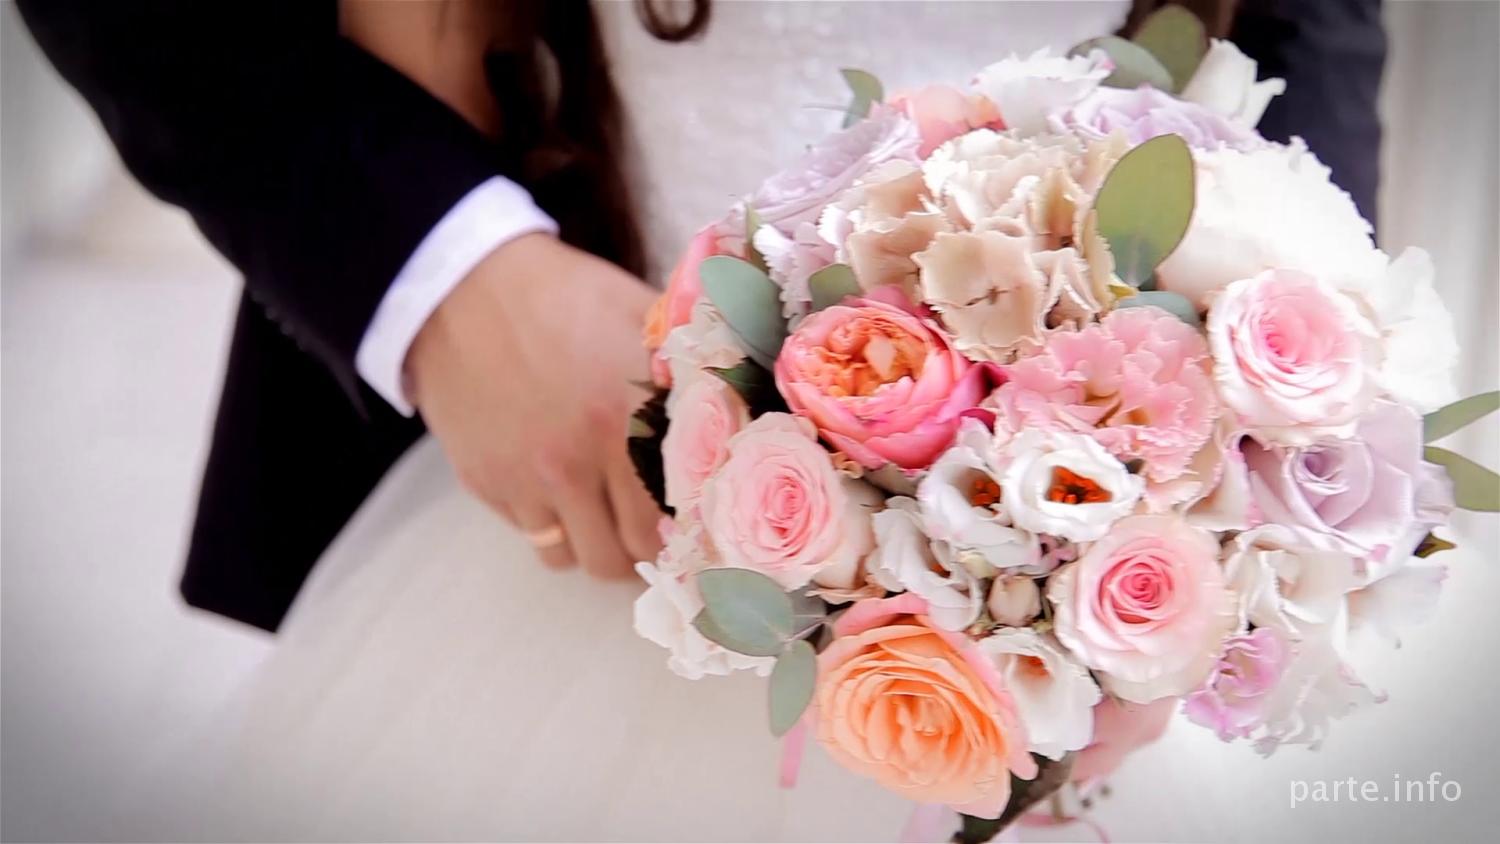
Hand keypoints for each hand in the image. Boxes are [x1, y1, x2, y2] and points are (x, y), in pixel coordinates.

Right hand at [407, 233, 663, 576]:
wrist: (466, 285)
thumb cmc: (569, 297)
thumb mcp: (644, 319)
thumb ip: (692, 373)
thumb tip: (742, 414)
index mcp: (629, 422)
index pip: (673, 520)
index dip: (688, 531)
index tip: (693, 524)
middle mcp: (579, 462)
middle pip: (624, 555)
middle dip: (643, 549)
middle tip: (649, 524)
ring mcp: (526, 480)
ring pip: (573, 559)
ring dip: (594, 542)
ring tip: (602, 511)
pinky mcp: (486, 484)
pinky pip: (531, 534)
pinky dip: (549, 523)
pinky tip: (556, 486)